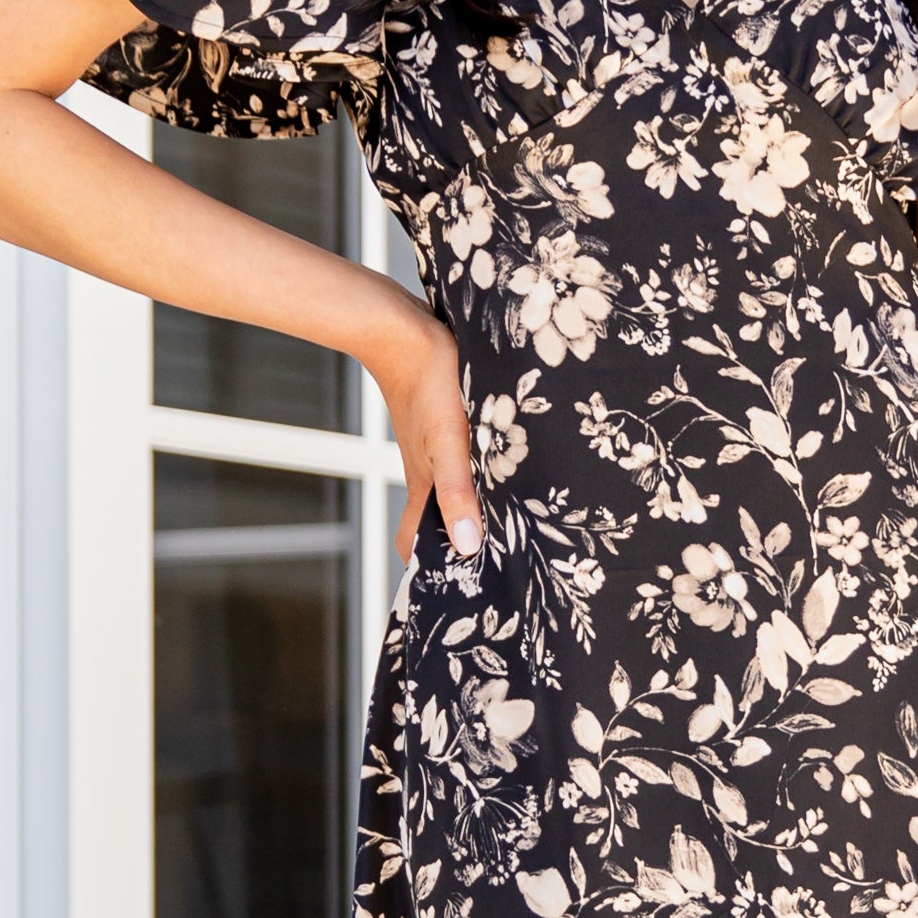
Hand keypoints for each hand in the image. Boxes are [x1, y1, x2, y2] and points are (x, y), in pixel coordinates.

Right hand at [370, 306, 481, 565]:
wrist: (400, 328)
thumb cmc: (427, 382)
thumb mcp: (450, 441)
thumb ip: (458, 491)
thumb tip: (466, 545)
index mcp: (423, 486)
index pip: (415, 544)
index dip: (430, 569)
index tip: (462, 589)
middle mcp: (426, 473)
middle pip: (438, 520)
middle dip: (462, 542)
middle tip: (504, 559)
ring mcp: (433, 448)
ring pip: (452, 490)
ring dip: (476, 505)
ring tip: (517, 519)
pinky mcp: (443, 424)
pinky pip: (461, 460)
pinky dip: (479, 473)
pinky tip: (507, 465)